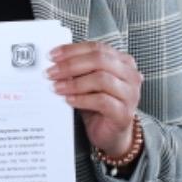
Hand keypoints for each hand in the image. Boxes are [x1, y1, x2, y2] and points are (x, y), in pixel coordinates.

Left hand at [46, 41, 141, 157]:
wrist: (110, 134)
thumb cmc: (99, 106)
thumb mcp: (88, 82)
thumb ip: (78, 70)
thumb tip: (55, 62)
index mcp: (122, 62)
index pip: (96, 48)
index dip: (72, 50)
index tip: (52, 55)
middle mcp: (130, 75)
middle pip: (99, 60)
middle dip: (70, 65)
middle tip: (51, 72)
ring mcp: (130, 94)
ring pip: (101, 79)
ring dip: (74, 83)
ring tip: (57, 87)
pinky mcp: (124, 113)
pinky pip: (101, 101)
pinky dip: (82, 99)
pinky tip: (69, 100)